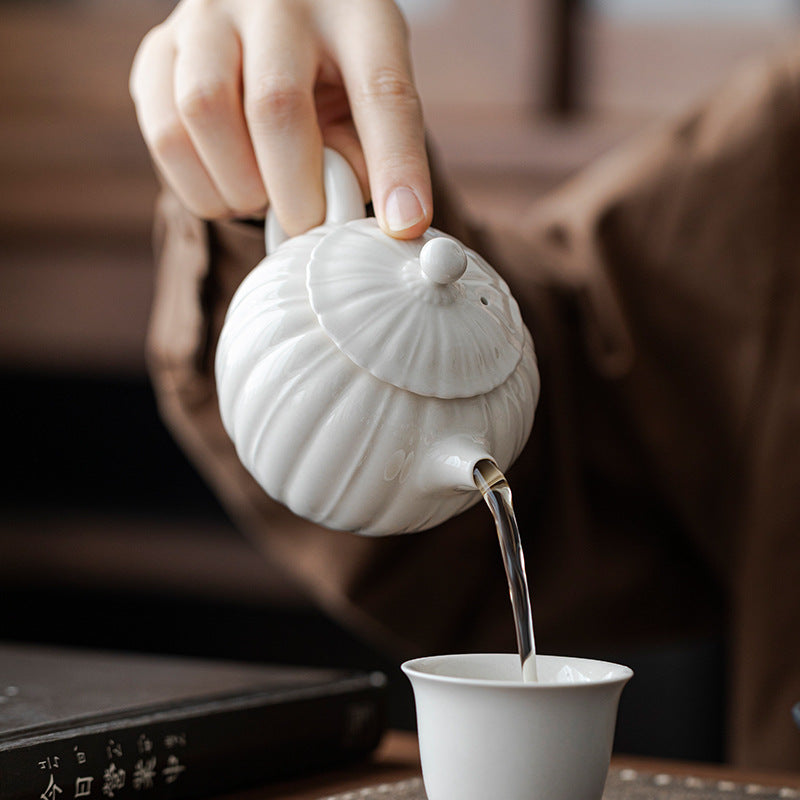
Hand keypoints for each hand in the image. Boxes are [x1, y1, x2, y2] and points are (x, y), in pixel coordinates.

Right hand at [130, 0, 431, 238]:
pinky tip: (228, 187)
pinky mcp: (158, 49)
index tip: (404, 225)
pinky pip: (164, 132)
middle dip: (295, 192)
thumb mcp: (367, 104)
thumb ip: (367, 154)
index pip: (381, 89)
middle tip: (306, 225)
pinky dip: (198, 186)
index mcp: (355, 11)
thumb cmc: (331, 79)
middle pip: (276, 105)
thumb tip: (340, 216)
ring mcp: (208, 16)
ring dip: (238, 186)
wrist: (265, 30)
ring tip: (262, 199)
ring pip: (204, 111)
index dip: (395, 164)